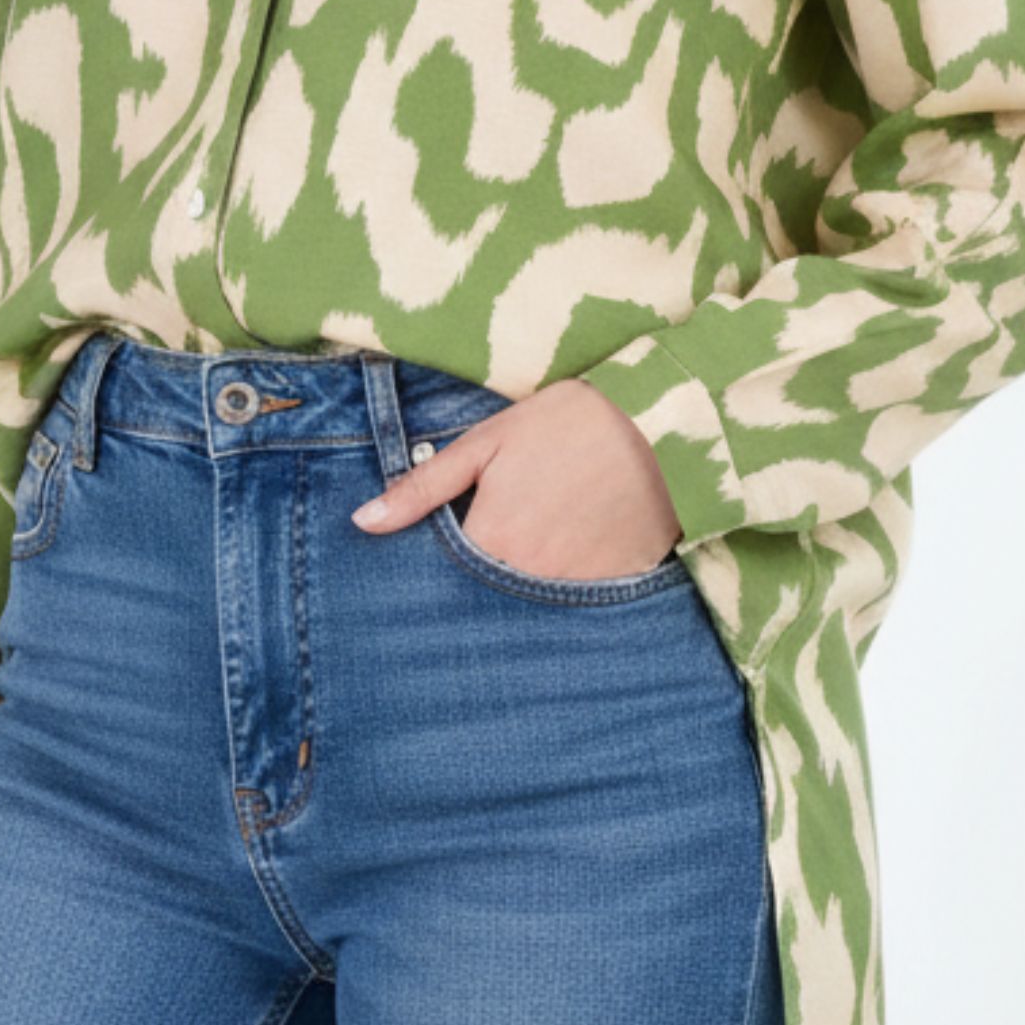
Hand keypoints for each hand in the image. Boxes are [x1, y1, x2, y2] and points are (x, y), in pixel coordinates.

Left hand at [350, 378, 681, 580]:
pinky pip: (577, 601)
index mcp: (489, 542)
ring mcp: (575, 590)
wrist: (660, 422)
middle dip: (483, 575)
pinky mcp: (615, 590)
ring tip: (540, 538)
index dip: (444, 559)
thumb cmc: (566, 423)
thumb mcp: (486, 443)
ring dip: (524, 582)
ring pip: (530, 602)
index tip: (455, 537)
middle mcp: (528, 580)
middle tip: (504, 533)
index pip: (444, 575)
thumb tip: (363, 522)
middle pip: (486, 594)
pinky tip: (576, 548)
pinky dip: (569, 581)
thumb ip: (423, 488)